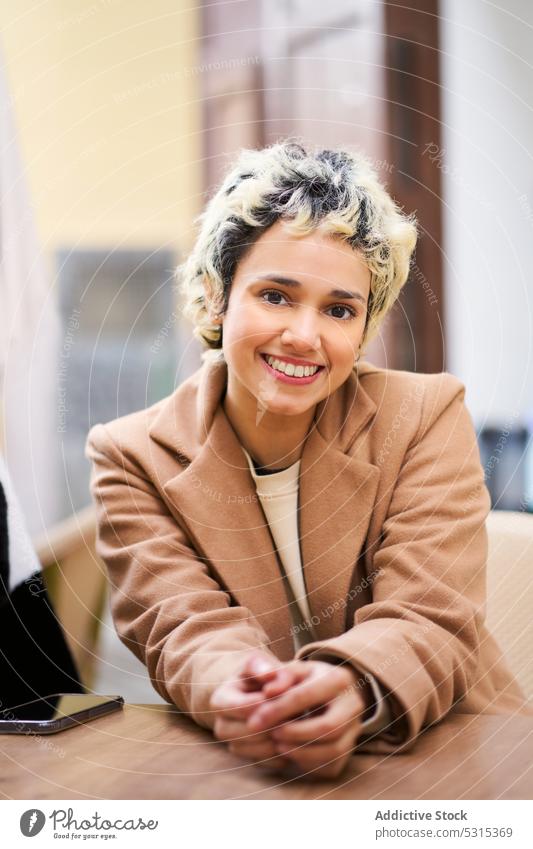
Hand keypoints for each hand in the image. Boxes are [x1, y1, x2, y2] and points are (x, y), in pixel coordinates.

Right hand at [210, 651, 296, 771]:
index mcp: (220, 700)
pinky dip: (285, 751)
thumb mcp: (258, 664)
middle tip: (297, 710)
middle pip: (250, 731)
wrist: (260, 693)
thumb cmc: (259, 675)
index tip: (287, 695)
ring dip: (282, 736)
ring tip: (297, 721)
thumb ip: (263, 665)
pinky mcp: (249, 760)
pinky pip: (268, 762)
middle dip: (276, 720)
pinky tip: (296, 735)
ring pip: (260, 749)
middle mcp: (221, 726)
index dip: (266, 703)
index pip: (242, 707)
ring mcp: (234, 745)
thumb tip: (270, 674)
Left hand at [245, 659, 370, 779]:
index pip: (305, 696)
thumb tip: (267, 691)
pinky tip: (292, 755)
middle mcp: (353, 705)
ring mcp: (355, 729)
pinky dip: (310, 764)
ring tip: (279, 746)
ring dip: (301, 752)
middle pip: (328, 727)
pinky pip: (333, 766)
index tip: (254, 721)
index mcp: (337, 679)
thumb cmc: (311, 678)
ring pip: (334, 750)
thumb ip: (280, 676)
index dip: (277, 710)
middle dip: (295, 734)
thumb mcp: (297, 669)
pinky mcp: (351, 749)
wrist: (340, 690)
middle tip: (271, 734)